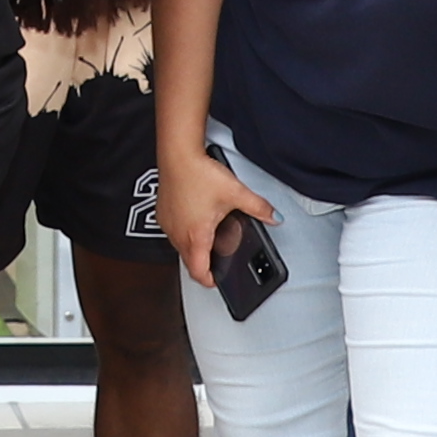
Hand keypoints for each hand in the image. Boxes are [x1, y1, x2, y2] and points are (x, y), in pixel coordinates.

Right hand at [156, 141, 277, 292]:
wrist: (177, 155)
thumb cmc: (199, 174)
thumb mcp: (236, 192)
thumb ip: (259, 208)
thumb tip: (274, 217)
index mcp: (196, 236)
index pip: (199, 273)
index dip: (210, 280)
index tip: (218, 279)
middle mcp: (178, 235)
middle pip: (190, 263)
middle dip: (204, 264)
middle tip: (218, 258)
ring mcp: (168, 225)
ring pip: (180, 248)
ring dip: (194, 247)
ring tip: (209, 234)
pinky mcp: (161, 214)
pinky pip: (173, 233)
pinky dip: (184, 232)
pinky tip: (195, 218)